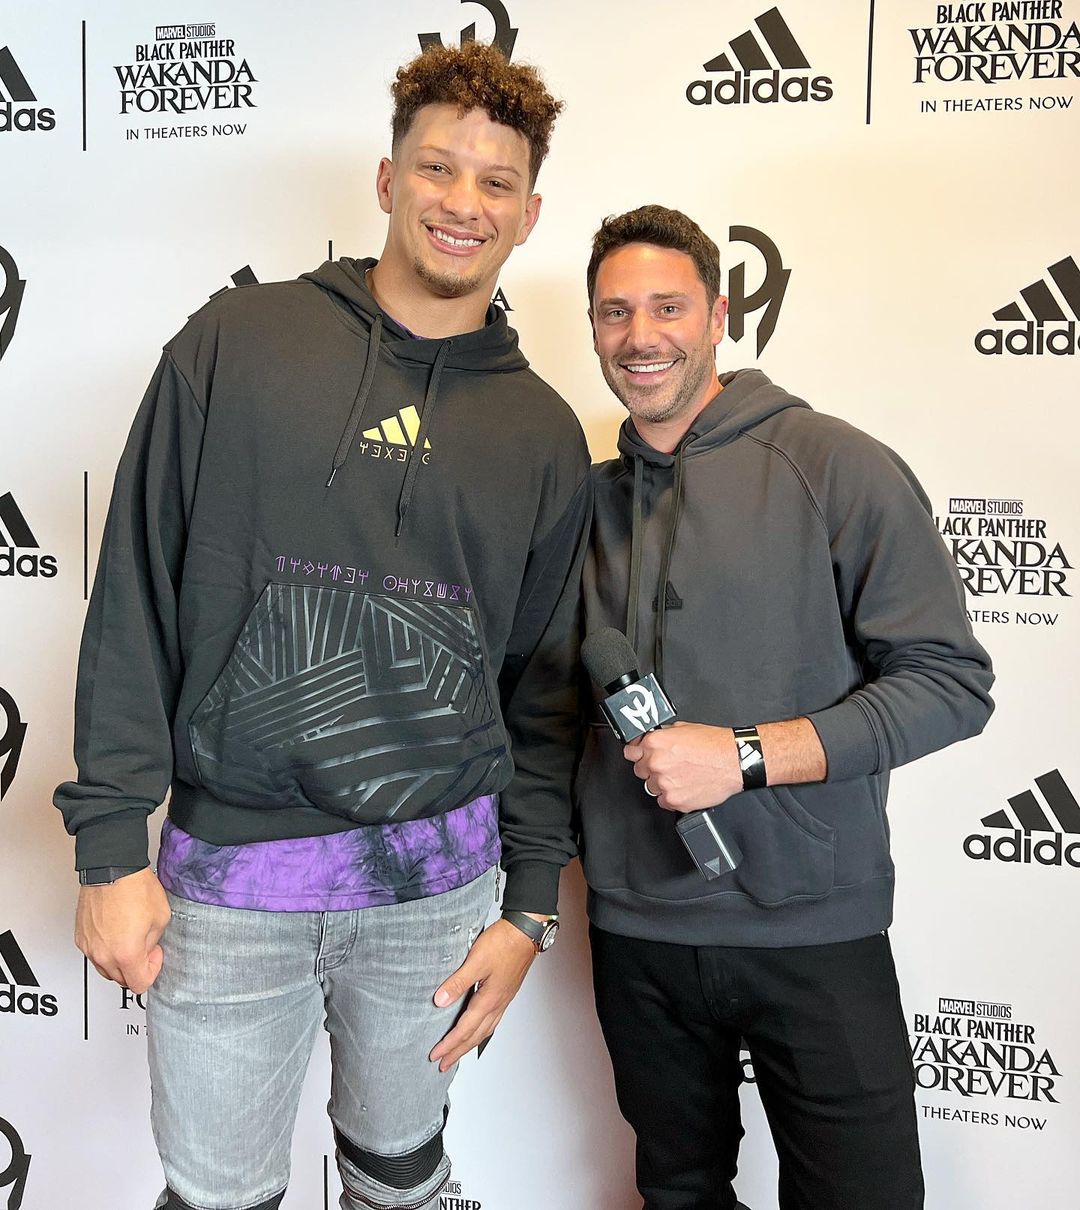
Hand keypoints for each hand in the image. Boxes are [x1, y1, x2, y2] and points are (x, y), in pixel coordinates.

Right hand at [75, 867, 171, 993]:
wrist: (112, 868)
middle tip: (145, 946)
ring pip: (106, 970)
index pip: (139, 984)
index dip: (152, 970)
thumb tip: (146, 951)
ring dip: (120, 962)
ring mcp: (90, 947)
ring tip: (130, 938)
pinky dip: (106, 950)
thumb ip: (153, 943)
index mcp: (126, 953)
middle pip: (121, 980)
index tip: (154, 955)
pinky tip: (116, 933)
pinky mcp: (81, 937)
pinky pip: (95, 954)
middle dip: (137, 967)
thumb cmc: (135, 887)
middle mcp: (104, 954)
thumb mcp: (161, 917)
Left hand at [429, 918, 536, 1071]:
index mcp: (489, 999)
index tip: (436, 1055)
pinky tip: (478, 1028)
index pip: (465, 1029)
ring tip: (459, 1052)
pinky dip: (482, 1030)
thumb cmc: (504, 942)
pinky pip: (492, 1020)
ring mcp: (504, 999)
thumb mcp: (476, 960)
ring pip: (485, 1030)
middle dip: (458, 1051)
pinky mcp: (506, 992)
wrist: (526, 932)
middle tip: (443, 1064)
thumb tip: (440, 1001)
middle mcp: (498, 1004)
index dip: (449, 1044)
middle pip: (475, 1036)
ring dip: (470, 1044)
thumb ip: (458, 982)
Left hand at [623, 721, 741, 812]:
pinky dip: (672, 796)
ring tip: (681, 776)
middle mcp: (656, 763)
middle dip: (651, 768)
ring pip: (651, 787)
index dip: (637, 753)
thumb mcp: (683, 728)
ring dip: (661, 783)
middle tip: (669, 766)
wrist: (734, 761)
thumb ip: (662, 735)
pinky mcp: (674, 801)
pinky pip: (663, 801)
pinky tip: (685, 786)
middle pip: (639, 770)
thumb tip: (650, 740)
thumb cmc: (714, 744)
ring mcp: (664, 783)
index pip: (630, 752)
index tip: (642, 755)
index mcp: (655, 743)